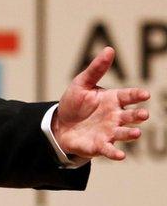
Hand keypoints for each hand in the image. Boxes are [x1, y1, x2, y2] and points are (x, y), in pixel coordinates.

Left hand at [53, 46, 149, 160]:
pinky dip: (115, 153)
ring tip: (136, 133)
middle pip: (130, 116)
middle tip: (143, 114)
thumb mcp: (82, 83)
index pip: (128, 96)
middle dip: (138, 116)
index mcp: (113, 100)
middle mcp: (115, 116)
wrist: (60, 124)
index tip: (145, 94)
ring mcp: (109, 132)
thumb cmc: (74, 103)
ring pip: (124, 133)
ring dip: (130, 133)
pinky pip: (110, 150)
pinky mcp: (100, 145)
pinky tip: (121, 155)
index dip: (136, 95)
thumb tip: (109, 49)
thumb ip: (96, 69)